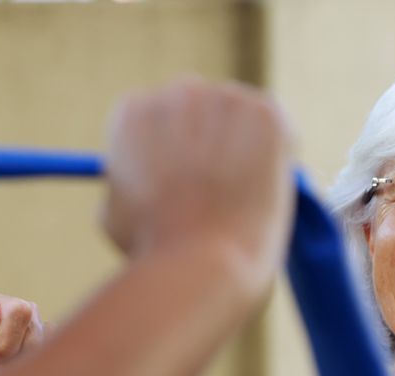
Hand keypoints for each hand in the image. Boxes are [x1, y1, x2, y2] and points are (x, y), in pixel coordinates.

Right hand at [102, 78, 294, 294]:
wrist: (199, 263)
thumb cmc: (154, 250)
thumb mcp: (119, 213)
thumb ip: (130, 183)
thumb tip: (149, 181)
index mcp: (134, 112)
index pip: (157, 116)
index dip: (170, 152)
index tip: (180, 181)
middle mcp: (177, 92)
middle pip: (199, 107)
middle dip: (208, 141)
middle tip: (217, 188)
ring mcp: (224, 98)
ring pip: (239, 118)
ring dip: (242, 148)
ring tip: (236, 200)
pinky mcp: (265, 114)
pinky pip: (276, 127)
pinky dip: (275, 156)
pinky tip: (259, 191)